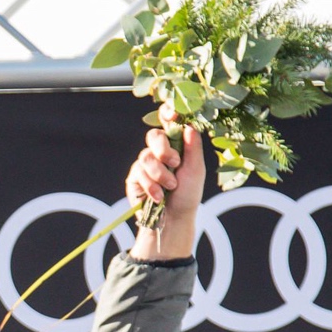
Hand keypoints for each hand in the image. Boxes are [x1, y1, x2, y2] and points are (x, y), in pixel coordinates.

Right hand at [124, 114, 203, 261]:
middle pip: (153, 136)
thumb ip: (193, 148)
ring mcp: (145, 164)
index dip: (168, 113)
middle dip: (163, 149)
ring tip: (171, 186)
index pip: (168, 123)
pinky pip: (139, 174)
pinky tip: (159, 196)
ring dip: (160, 174)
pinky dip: (151, 186)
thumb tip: (189, 126)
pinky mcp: (135, 178)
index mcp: (176, 144)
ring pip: (146, 157)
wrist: (173, 218)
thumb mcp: (196, 170)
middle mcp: (158, 151)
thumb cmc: (188, 194)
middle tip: (175, 163)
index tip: (172, 114)